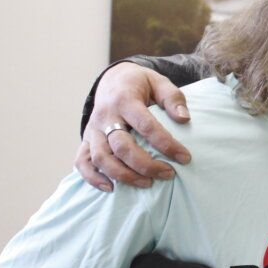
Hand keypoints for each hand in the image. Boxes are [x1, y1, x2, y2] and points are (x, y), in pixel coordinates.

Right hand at [75, 64, 191, 190]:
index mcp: (125, 100)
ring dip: (123, 175)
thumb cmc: (140, 84)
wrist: (112, 79)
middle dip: (146, 165)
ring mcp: (93, 129)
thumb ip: (173, 98)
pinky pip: (82, 161)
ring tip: (147, 184)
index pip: (146, 126)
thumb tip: (184, 119)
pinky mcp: (87, 139)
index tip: (185, 157)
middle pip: (121, 146)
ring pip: (101, 157)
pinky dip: (92, 177)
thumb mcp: (159, 82)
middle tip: (168, 174)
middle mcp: (105, 116)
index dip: (166, 144)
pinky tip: (110, 188)